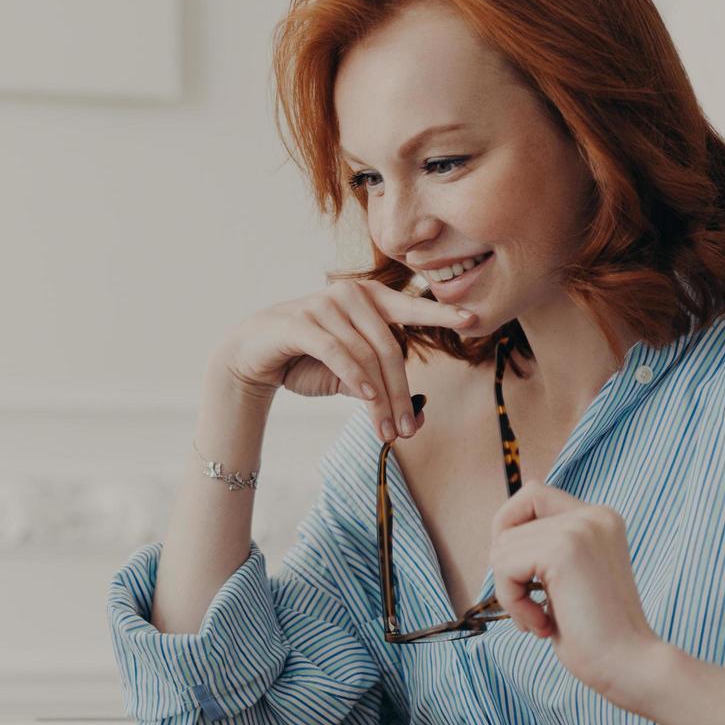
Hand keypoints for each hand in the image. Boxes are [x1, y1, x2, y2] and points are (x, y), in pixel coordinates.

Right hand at [214, 279, 477, 442]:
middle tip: (407, 430)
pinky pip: (338, 352)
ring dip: (379, 399)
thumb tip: (413, 420)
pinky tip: (367, 399)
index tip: (474, 319)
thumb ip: (378, 388)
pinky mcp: (301, 321)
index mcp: (367, 298)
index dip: (440, 312)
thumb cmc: (304, 361)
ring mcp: (323, 304)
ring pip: (366, 356)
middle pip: (390, 348)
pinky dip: (355, 377)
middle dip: (400, 394)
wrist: (251, 356)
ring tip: (385, 430)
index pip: (410, 307)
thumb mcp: (348, 377)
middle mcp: (349, 293)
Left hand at [487, 480, 663, 703]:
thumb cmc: (596, 634)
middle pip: (509, 522)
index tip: (519, 573)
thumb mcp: (568, 578)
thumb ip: (544, 549)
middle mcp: (593, 515)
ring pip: (502, 547)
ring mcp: (580, 527)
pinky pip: (504, 566)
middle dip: (507, 570)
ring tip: (541, 620)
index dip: (510, 529)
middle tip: (533, 606)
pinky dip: (511, 600)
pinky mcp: (564, 549)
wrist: (630, 665)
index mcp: (599, 518)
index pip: (531, 495)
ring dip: (510, 592)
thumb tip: (498, 538)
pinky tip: (542, 624)